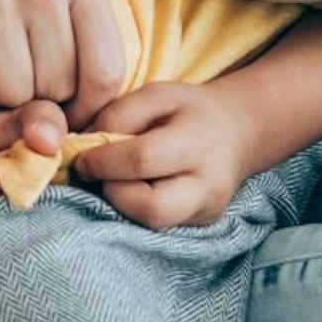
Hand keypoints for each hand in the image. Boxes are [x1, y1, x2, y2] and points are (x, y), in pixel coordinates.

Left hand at [66, 82, 257, 228]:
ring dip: (122, 204)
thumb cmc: (192, 110)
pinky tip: (134, 188)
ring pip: (152, 224)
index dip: (103, 161)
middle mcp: (208, 186)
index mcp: (197, 143)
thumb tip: (85, 145)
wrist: (239, 132)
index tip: (82, 157)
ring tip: (118, 180)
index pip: (142, 160)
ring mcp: (206, 212)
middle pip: (151, 209)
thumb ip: (119, 114)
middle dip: (113, 193)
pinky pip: (158, 226)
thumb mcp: (157, 95)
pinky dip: (136, 209)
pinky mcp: (200, 225)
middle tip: (102, 174)